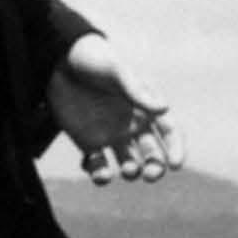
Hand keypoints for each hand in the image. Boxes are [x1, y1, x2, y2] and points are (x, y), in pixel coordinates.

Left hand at [51, 38, 177, 180]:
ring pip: (130, 165)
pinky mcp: (89, 143)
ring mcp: (112, 136)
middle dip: (155, 168)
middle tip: (149, 174)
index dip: (177, 150)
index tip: (175, 164)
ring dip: (132, 172)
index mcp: (146, 107)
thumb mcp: (116, 72)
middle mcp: (133, 125)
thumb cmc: (95, 61)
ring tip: (127, 169)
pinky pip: (99, 167)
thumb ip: (136, 91)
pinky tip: (99, 173)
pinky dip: (101, 176)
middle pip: (153, 155)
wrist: (60, 61)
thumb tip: (164, 108)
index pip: (169, 132)